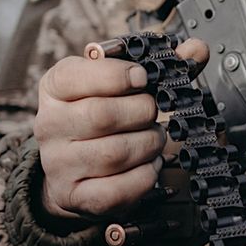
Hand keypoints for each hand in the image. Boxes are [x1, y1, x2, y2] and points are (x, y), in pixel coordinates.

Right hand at [33, 39, 208, 219]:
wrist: (76, 168)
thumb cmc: (102, 117)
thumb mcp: (120, 85)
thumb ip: (158, 67)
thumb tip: (196, 49)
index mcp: (55, 88)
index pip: (76, 75)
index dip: (117, 75)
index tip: (143, 78)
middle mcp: (49, 125)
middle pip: (102, 115)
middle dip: (143, 113)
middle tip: (153, 115)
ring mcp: (58, 163)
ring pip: (115, 153)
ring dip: (148, 145)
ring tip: (152, 140)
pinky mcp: (74, 195)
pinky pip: (118, 188)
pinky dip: (145, 176)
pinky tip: (148, 165)